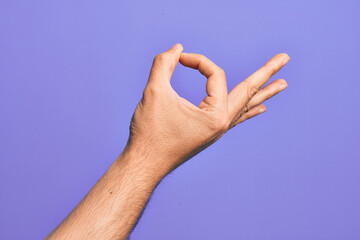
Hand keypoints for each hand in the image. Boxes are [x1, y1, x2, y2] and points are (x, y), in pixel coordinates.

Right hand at [126, 43, 288, 174]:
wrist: (144, 164)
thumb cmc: (149, 132)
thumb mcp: (154, 92)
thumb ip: (163, 64)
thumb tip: (177, 49)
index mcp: (215, 115)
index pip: (215, 76)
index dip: (197, 61)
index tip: (178, 59)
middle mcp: (222, 124)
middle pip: (249, 92)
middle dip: (267, 73)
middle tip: (285, 57)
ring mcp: (218, 130)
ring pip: (245, 106)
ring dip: (264, 93)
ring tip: (283, 84)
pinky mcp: (210, 134)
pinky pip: (236, 118)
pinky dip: (250, 110)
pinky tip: (260, 109)